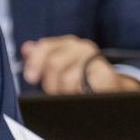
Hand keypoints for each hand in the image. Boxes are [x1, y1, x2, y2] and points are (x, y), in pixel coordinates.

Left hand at [21, 36, 139, 93]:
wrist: (114, 88)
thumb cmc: (83, 79)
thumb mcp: (62, 66)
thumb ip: (43, 58)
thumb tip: (26, 48)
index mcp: (68, 44)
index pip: (45, 47)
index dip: (35, 62)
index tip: (31, 78)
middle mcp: (82, 47)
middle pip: (54, 63)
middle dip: (51, 84)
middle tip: (56, 93)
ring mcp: (95, 59)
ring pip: (67, 79)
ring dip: (66, 93)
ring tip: (72, 95)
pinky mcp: (105, 73)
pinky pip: (84, 86)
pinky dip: (79, 93)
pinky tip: (82, 93)